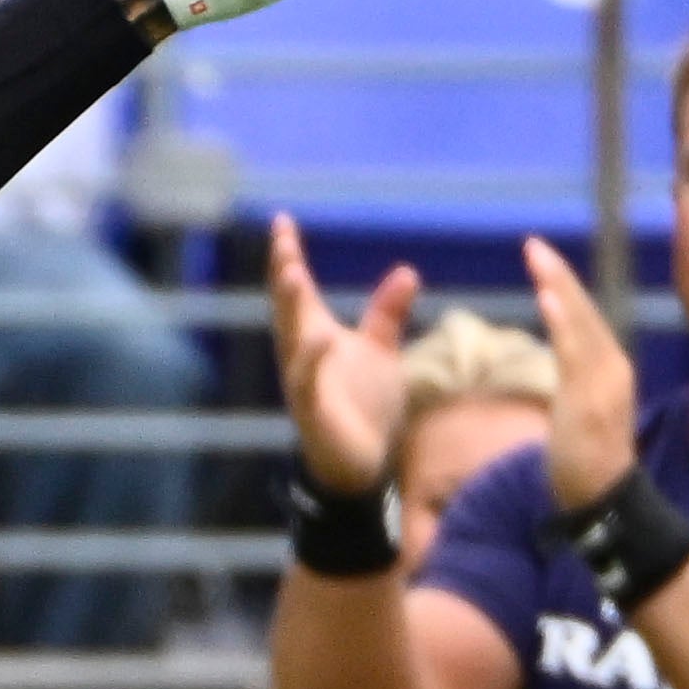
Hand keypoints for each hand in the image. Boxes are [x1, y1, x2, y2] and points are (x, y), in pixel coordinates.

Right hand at [267, 213, 414, 492]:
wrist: (361, 466)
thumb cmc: (364, 407)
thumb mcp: (380, 352)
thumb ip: (387, 314)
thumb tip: (407, 271)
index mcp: (314, 336)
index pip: (297, 290)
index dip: (288, 256)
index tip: (282, 221)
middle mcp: (302, 355)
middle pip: (288, 307)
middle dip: (283, 274)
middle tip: (282, 242)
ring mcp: (303, 383)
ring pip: (291, 340)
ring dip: (288, 307)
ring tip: (290, 273)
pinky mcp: (313, 412)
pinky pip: (308, 382)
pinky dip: (312, 360)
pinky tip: (322, 337)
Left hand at [517, 239, 640, 506]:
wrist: (604, 500)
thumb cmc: (587, 459)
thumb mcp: (582, 407)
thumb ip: (577, 377)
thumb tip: (566, 355)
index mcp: (609, 367)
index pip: (585, 317)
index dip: (565, 286)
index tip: (541, 257)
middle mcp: (612, 368)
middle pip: (584, 312)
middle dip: (559, 277)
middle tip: (533, 244)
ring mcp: (603, 384)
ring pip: (579, 326)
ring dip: (559, 288)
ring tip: (538, 258)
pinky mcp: (589, 401)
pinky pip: (573, 355)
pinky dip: (563, 324)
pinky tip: (548, 299)